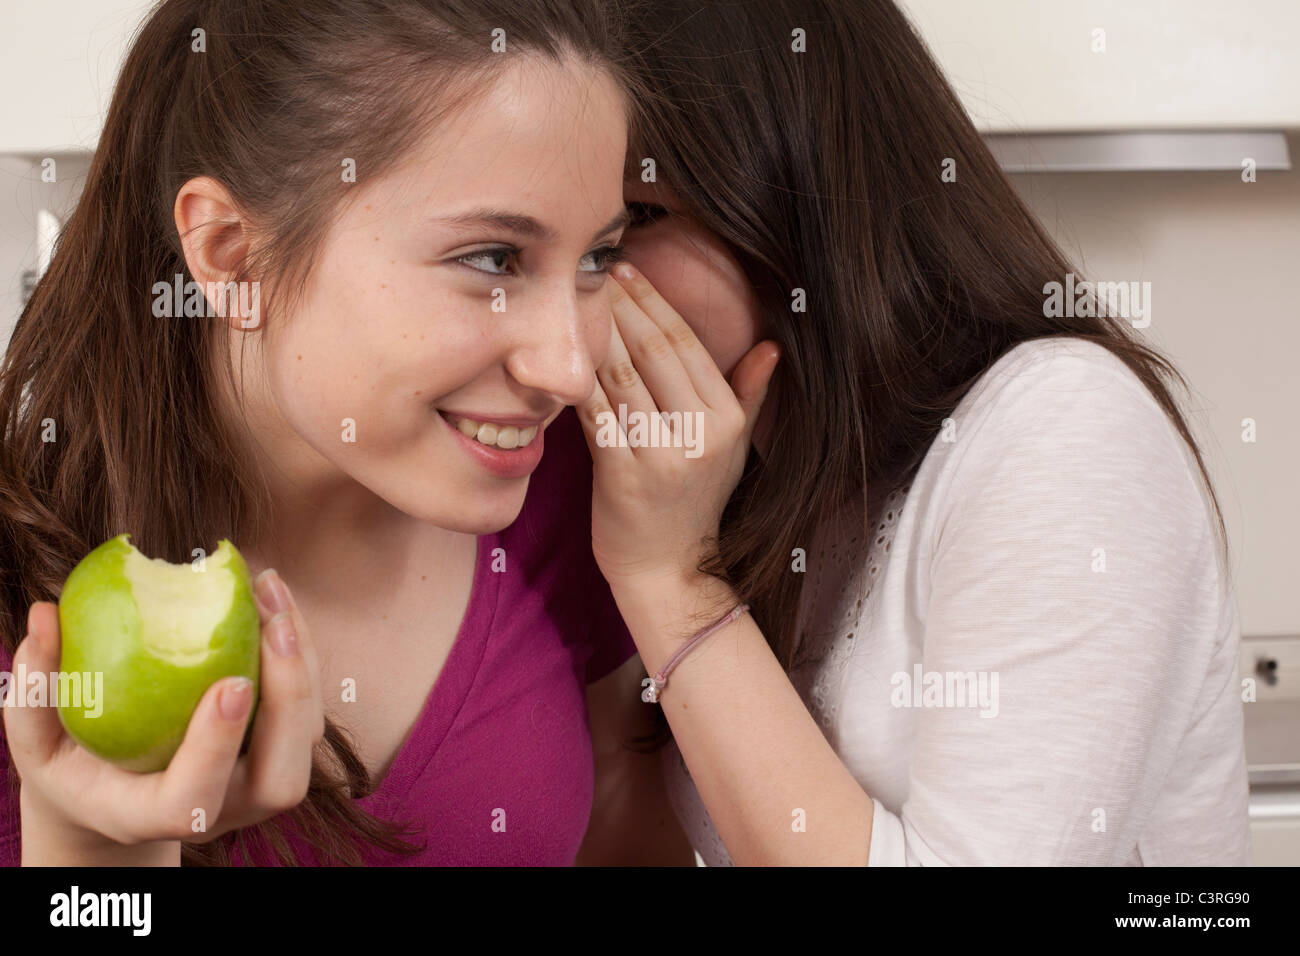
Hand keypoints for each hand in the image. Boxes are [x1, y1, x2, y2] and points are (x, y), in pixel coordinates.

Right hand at [5, 569, 324, 862]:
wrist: (119, 790)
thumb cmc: (70, 761)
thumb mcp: (35, 734)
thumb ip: (33, 686)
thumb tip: (43, 615)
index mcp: (151, 815)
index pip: (193, 800)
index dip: (217, 748)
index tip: (229, 684)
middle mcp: (220, 812)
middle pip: (281, 781)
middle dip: (289, 699)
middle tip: (272, 623)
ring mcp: (257, 785)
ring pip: (306, 735)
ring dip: (300, 659)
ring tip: (267, 588)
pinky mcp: (278, 749)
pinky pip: (308, 704)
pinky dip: (298, 647)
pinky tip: (269, 594)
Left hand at [577, 263, 779, 589]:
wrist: (667, 569)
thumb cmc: (696, 504)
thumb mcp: (734, 449)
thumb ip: (750, 395)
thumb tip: (771, 346)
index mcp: (727, 421)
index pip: (686, 345)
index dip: (654, 302)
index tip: (629, 270)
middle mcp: (699, 435)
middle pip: (652, 352)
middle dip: (621, 305)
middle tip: (594, 270)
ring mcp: (660, 456)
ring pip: (620, 376)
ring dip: (595, 333)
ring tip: (574, 299)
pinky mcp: (621, 475)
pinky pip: (594, 414)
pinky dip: (576, 381)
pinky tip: (559, 353)